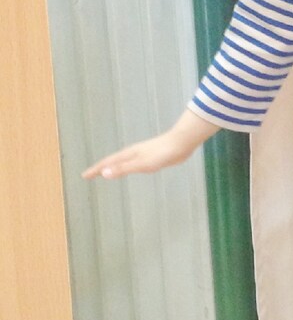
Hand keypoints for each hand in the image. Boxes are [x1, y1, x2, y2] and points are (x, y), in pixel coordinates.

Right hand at [83, 110, 217, 180]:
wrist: (181, 143)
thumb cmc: (163, 154)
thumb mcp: (142, 164)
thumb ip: (124, 169)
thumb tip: (104, 173)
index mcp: (129, 155)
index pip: (107, 163)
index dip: (95, 170)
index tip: (84, 176)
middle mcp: (133, 153)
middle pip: (112, 161)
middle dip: (100, 168)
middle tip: (90, 174)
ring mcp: (142, 154)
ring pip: (122, 161)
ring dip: (112, 166)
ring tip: (106, 172)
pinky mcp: (151, 156)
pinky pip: (132, 163)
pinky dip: (125, 166)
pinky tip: (131, 168)